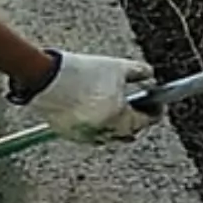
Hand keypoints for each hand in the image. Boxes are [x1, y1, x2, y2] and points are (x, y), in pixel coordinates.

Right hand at [11, 49, 158, 144]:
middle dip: (135, 119)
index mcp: (121, 120)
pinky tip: (92, 107)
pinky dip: (95, 123)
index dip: (155, 110)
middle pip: (129, 131)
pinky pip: (90, 132)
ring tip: (112, 104)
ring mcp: (87, 136)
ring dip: (115, 122)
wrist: (46, 78)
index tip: (157, 102)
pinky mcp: (70, 134)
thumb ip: (139, 72)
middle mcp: (106, 133)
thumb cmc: (82, 73)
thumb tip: (149, 74)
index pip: (147, 120)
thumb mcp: (117, 67)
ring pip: (109, 134)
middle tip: (136, 104)